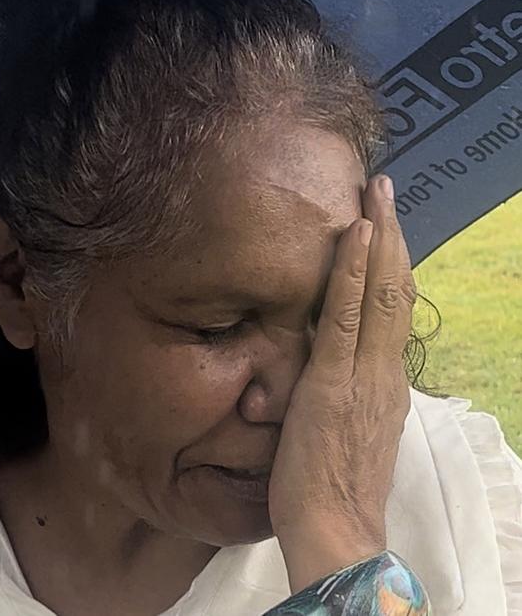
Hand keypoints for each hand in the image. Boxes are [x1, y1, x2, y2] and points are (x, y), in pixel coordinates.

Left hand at [267, 173, 416, 590]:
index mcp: (387, 381)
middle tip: (384, 190)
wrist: (336, 533)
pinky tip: (356, 233)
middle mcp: (385, 370)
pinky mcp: (334, 380)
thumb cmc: (334, 487)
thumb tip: (328, 353)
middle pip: (395, 289)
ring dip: (378, 236)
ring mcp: (364, 373)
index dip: (392, 264)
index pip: (394, 310)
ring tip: (375, 193)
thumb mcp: (349, 426)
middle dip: (391, 235)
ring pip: (379, 292)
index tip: (385, 228)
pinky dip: (352, 270)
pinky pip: (345, 315)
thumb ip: (346, 386)